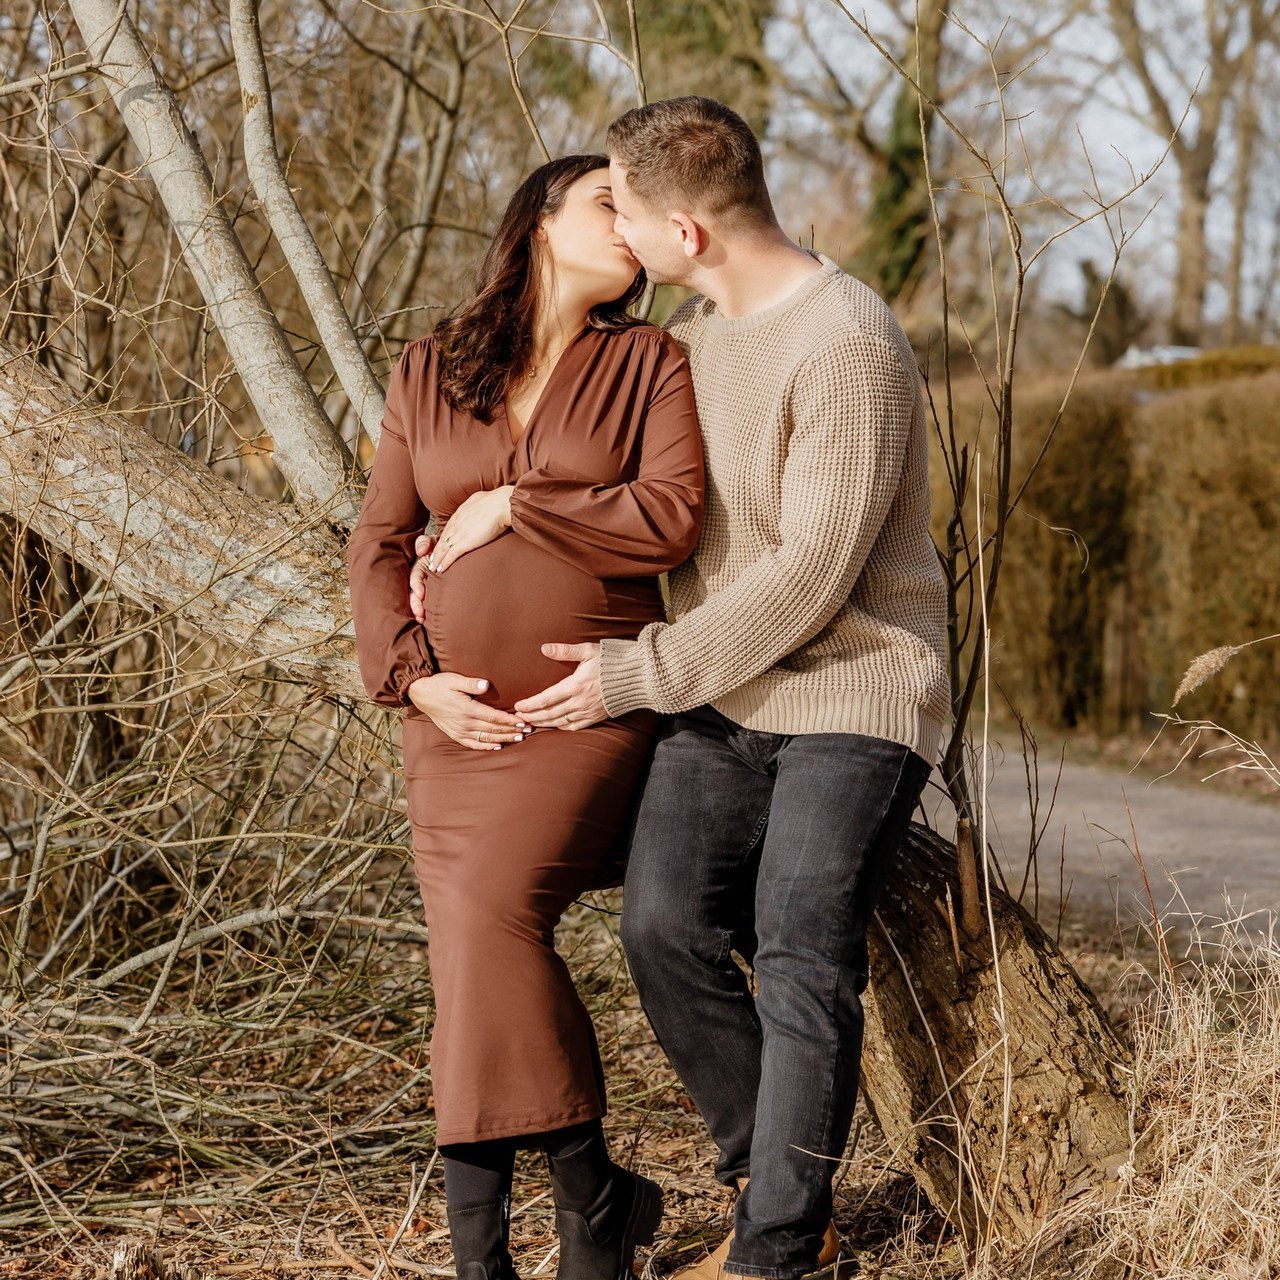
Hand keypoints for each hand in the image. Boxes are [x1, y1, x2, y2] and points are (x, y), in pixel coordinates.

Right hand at [407, 674, 527, 749]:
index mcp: (467, 709)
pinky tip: (498, 747)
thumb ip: (471, 683)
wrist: (421, 695)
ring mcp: (460, 731)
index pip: (494, 717)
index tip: (524, 721)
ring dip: (504, 739)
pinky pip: (473, 744)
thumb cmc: (440, 684)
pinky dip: (486, 747)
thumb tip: (486, 685)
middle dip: (512, 730)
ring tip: (519, 738)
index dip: (510, 720)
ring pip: (486, 738)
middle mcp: (465, 723)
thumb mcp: (454, 679)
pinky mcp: (455, 735)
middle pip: (493, 730)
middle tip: (528, 730)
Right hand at [409, 533, 434, 623]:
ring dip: (419, 610)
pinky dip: (426, 612)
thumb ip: (425, 542)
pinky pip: (428, 604)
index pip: (415, 577)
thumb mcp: (431, 542)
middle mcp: (421, 579)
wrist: (452, 551)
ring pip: (420, 600)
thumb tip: (422, 549)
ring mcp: (426, 587)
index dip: (416, 586)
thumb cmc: (441, 546)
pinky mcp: (432, 594)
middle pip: (415, 593)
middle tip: (420, 613)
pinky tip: (426, 621)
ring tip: (421, 620)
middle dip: (416, 603)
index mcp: (419, 567)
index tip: (421, 594)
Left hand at [430, 487, 514, 573]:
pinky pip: (451, 555)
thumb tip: (480, 505)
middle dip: (436, 550)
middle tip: (432, 558)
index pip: (449, 528)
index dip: (444, 537)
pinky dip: (444, 563)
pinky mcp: (465, 542)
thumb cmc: (498, 501)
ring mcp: (459, 533)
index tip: (441, 544)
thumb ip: (478, 505)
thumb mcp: (482, 499)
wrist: (501, 505)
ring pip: (443, 548)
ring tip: (433, 567)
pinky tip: (440, 569)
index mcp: (461, 512)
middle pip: (443, 539)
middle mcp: (457, 522)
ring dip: (437, 559)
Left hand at [513, 643, 606, 729]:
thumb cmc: (612, 660)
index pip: (545, 699)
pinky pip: (575, 727)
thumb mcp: (588, 650)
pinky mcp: (596, 717)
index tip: (518, 706)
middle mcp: (580, 702)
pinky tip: (554, 726)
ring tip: (531, 723)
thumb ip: (565, 650)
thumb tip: (544, 648)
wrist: (637, 676)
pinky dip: (561, 728)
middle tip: (518, 717)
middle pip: (549, 714)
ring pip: (560, 722)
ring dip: (543, 723)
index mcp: (575, 686)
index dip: (530, 704)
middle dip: (532, 716)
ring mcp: (588, 711)